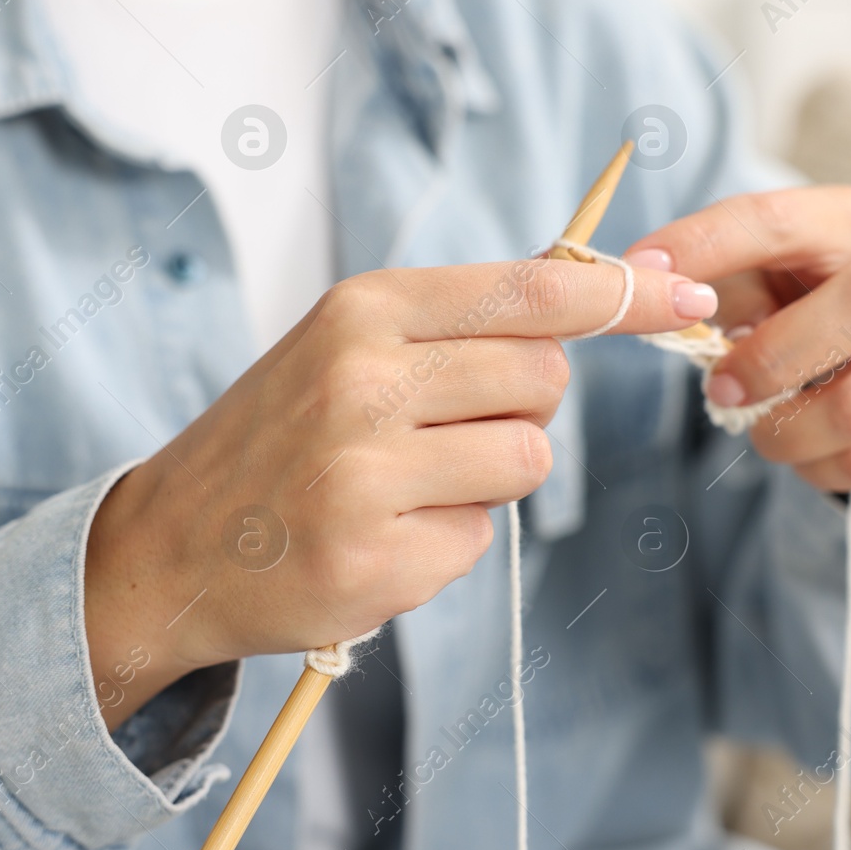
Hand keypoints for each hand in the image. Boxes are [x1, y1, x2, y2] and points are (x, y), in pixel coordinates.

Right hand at [83, 258, 717, 726]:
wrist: (167, 544)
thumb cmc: (275, 435)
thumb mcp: (344, 344)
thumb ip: (455, 322)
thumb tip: (593, 294)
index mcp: (362, 311)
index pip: (531, 289)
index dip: (620, 293)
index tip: (683, 296)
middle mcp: (364, 381)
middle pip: (543, 376)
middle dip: (525, 401)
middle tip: (448, 422)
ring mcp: (366, 475)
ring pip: (526, 458)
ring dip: (489, 474)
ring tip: (407, 481)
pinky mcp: (376, 560)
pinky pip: (481, 537)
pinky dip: (448, 538)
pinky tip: (380, 535)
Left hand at [625, 186, 850, 493]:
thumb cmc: (799, 306)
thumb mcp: (755, 278)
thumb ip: (715, 285)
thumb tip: (665, 297)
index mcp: (846, 225)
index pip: (776, 219)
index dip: (704, 243)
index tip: (639, 269)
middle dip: (771, 357)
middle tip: (718, 387)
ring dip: (786, 431)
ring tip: (762, 425)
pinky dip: (816, 467)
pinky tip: (806, 448)